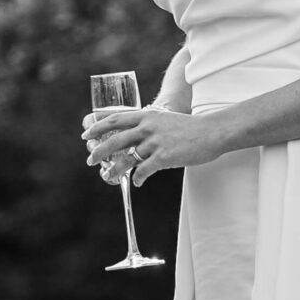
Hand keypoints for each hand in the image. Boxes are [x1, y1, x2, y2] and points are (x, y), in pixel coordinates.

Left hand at [83, 106, 218, 185]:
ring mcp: (155, 143)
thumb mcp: (166, 120)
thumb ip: (151, 126)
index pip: (115, 119)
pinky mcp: (164, 157)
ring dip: (114, 170)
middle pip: (115, 140)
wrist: (212, 132)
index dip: (98, 127)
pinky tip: (138, 183)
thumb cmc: (192, 128)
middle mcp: (148, 128)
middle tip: (90, 160)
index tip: (86, 135)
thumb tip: (139, 138)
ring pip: (126, 159)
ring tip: (108, 176)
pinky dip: (139, 178)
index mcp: (147, 116)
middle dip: (99, 152)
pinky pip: (144, 171)